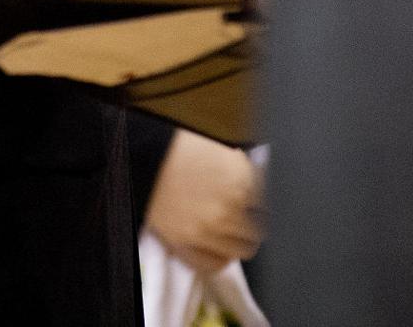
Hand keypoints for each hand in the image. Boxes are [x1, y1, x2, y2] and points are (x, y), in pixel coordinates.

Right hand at [145, 128, 263, 273]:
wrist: (141, 157)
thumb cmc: (179, 147)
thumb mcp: (219, 150)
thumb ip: (244, 170)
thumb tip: (262, 183)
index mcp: (242, 179)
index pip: (271, 202)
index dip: (263, 199)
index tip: (257, 198)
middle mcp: (230, 209)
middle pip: (261, 229)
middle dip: (254, 220)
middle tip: (245, 213)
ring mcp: (209, 232)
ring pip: (244, 250)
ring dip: (239, 238)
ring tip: (229, 228)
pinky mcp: (187, 247)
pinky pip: (217, 265)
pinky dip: (220, 256)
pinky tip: (217, 242)